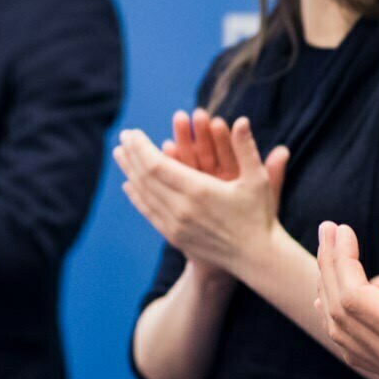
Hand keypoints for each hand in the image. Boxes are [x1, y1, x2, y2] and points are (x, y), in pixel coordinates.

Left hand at [113, 117, 290, 276]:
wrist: (255, 258)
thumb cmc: (259, 215)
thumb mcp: (257, 180)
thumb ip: (246, 148)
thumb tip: (241, 120)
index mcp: (199, 191)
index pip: (156, 165)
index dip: (141, 148)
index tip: (132, 132)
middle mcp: (182, 209)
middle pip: (145, 178)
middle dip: (132, 155)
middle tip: (123, 136)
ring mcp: (175, 225)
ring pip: (144, 194)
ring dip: (129, 172)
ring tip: (119, 154)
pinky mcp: (174, 237)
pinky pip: (149, 212)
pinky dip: (136, 196)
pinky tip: (128, 184)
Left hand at [316, 221, 378, 378]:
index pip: (352, 296)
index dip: (340, 258)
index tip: (341, 227)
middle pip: (340, 313)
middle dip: (329, 267)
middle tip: (328, 231)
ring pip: (342, 335)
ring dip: (331, 292)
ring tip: (332, 255)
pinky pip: (355, 349)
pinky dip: (341, 319)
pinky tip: (338, 294)